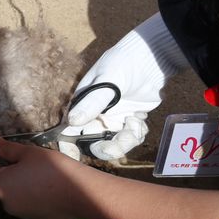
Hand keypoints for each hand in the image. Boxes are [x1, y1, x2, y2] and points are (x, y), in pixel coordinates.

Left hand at [0, 133, 87, 218]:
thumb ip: (5, 147)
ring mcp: (21, 215)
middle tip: (29, 165)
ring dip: (21, 189)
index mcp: (0, 185)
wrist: (81, 193)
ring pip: (15, 197)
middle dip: (10, 175)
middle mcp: (6, 203)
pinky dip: (34, 200)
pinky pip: (30, 207)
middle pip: (2, 185)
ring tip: (40, 178)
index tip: (10, 156)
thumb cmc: (51, 168)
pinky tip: (48, 192)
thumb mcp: (27, 153)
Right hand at [58, 13, 187, 160]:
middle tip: (121, 141)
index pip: (68, 131)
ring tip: (135, 123)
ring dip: (126, 140)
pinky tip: (139, 118)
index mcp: (81, 106)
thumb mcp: (107, 81)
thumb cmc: (122, 64)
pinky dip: (137, 133)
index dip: (68, 146)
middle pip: (93, 144)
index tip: (74, 158)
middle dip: (107, 147)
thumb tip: (72, 121)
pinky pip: (130, 139)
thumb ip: (92, 102)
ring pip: (114, 144)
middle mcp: (94, 117)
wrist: (149, 60)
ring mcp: (112, 121)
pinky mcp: (128, 122)